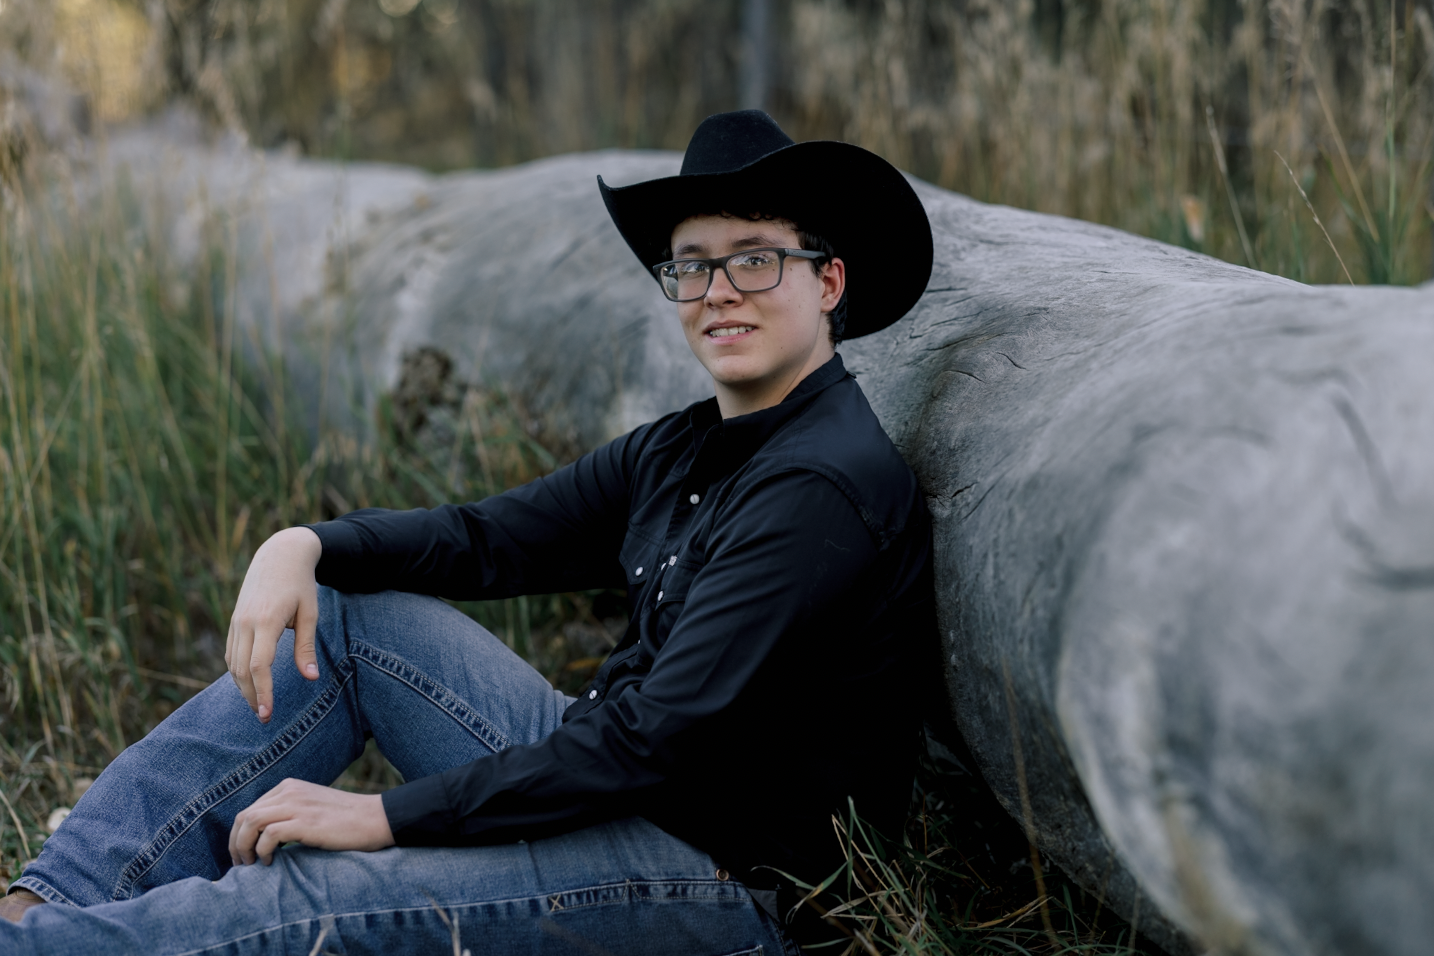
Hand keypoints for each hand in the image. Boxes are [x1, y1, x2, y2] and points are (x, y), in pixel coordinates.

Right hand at [226, 526, 322, 722]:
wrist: (280, 555)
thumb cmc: (300, 584)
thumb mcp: (310, 613)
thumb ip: (306, 647)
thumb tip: (310, 678)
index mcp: (266, 620)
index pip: (259, 665)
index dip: (262, 692)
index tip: (267, 713)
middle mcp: (245, 622)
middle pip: (241, 670)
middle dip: (251, 696)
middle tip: (264, 717)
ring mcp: (236, 621)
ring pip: (232, 663)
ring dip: (243, 687)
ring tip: (258, 704)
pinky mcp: (234, 620)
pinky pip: (231, 652)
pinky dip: (238, 671)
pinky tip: (250, 682)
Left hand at [229, 778, 394, 865]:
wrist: (375, 818)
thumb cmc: (345, 819)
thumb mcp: (312, 807)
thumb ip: (289, 812)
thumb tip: (263, 836)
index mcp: (289, 787)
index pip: (249, 809)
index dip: (239, 835)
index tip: (244, 855)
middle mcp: (290, 792)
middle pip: (244, 816)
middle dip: (236, 843)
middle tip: (242, 864)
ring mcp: (298, 805)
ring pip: (251, 822)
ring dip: (244, 847)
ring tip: (251, 865)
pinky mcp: (306, 822)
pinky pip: (269, 835)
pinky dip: (263, 851)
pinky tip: (271, 862)